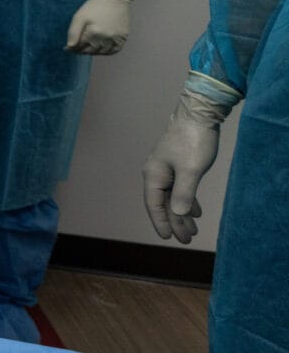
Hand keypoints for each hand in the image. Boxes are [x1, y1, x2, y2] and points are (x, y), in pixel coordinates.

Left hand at [65, 0, 135, 54]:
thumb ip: (73, 33)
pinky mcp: (123, 37)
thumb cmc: (94, 6)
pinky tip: (100, 48)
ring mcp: (116, 38)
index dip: (72, 48)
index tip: (67, 48)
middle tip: (77, 47)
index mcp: (94, 32)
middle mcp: (106, 37)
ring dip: (93, 51)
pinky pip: (114, 50)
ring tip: (88, 46)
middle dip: (81, 50)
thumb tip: (70, 48)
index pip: (80, 47)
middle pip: (90, 51)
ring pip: (102, 52)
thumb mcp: (79, 16)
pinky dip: (107, 52)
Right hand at [142, 78, 234, 242]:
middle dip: (175, 222)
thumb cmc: (193, 140)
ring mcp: (166, 168)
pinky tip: (195, 210)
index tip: (169, 238)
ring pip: (173, 197)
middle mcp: (156, 173)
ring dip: (182, 213)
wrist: (199, 114)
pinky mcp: (177, 164)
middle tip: (187, 239)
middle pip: (164, 203)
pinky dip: (187, 200)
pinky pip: (180, 188)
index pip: (154, 205)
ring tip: (192, 229)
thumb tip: (179, 214)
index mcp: (154, 175)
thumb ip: (184, 194)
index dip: (161, 222)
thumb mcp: (191, 170)